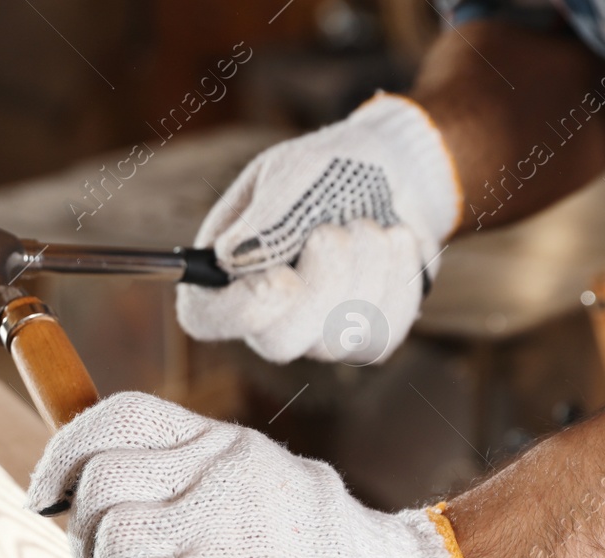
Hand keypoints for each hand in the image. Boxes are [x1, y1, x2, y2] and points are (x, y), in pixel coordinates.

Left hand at [25, 392, 477, 557]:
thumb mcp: (262, 492)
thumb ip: (194, 485)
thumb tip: (95, 498)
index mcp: (228, 445)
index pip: (121, 416)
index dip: (63, 451)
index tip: (44, 494)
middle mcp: (225, 471)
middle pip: (102, 481)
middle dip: (81, 535)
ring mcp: (230, 522)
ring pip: (111, 537)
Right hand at [178, 93, 460, 365]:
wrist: (398, 172)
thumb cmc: (332, 169)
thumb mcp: (296, 171)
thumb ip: (268, 215)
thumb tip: (230, 258)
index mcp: (227, 270)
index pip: (206, 317)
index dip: (237, 311)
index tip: (279, 278)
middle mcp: (267, 314)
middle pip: (278, 341)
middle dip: (318, 284)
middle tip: (331, 232)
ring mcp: (317, 335)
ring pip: (336, 338)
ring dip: (362, 267)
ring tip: (366, 222)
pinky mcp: (367, 341)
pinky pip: (381, 331)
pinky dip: (394, 277)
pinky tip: (394, 240)